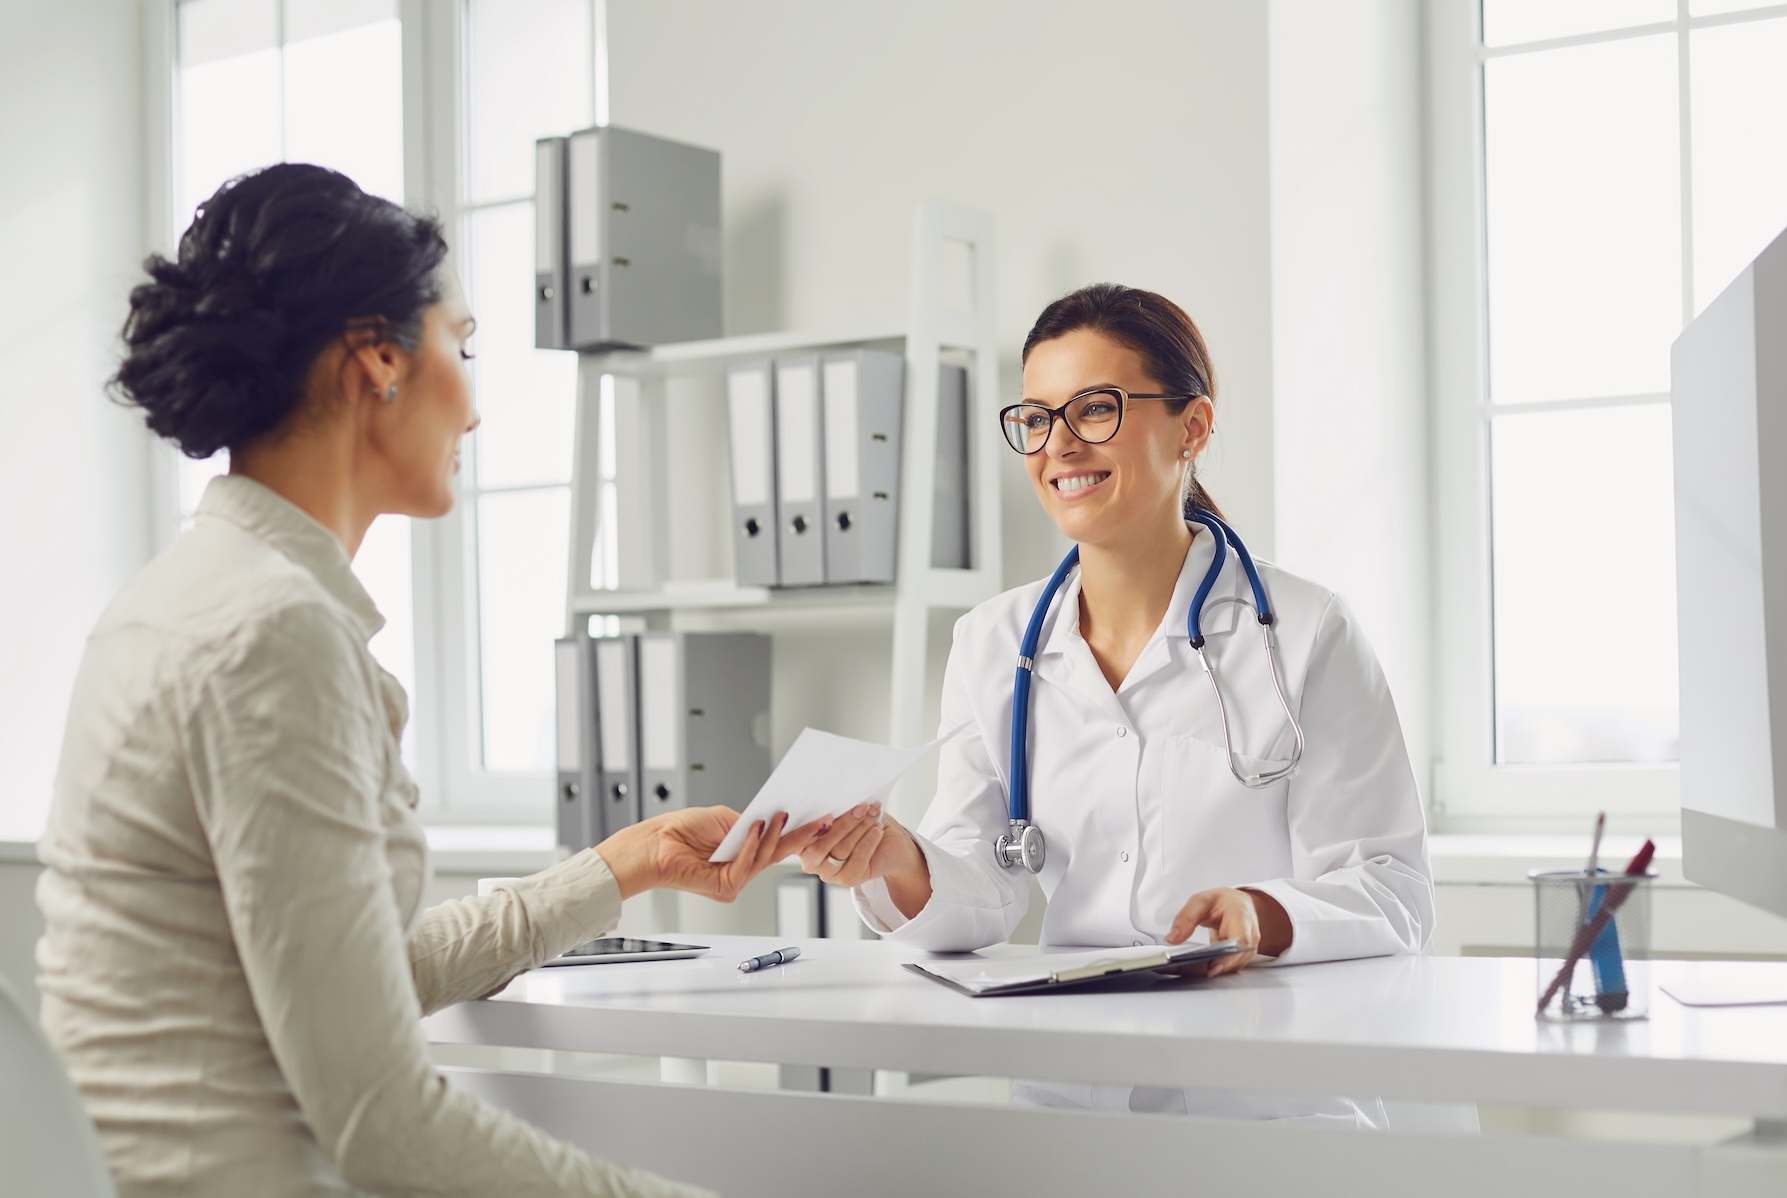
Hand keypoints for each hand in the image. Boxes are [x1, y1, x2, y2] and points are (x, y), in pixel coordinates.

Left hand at [597, 807, 825, 902]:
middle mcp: (740, 869)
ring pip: (764, 859)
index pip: (776, 844)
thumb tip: (773, 820)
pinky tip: (756, 827)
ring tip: (781, 815)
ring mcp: (734, 881)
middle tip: (820, 821)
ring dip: (775, 835)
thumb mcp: (724, 819)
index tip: (818, 820)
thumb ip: (751, 823)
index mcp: (742, 853)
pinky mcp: (725, 888)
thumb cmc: (680, 832)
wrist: (653, 845)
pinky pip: (746, 864)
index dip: (797, 833)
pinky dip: (752, 844)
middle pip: (778, 854)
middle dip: (800, 836)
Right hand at [797, 805, 931, 918]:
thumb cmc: (859, 822)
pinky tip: (877, 830)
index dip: (804, 832)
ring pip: (841, 851)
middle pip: (819, 847)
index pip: (792, 842)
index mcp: (801, 843)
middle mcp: (811, 861)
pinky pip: (858, 860)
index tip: (825, 816)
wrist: (888, 843)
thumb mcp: (842, 814)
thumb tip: (831, 800)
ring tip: (873, 813)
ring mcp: (829, 873)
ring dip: (860, 828)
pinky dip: (869, 841)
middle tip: (860, 808)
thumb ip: (830, 813)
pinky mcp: (849, 879)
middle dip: (842, 824)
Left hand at [1165, 887, 1291, 976]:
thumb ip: (1186, 917)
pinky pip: (1227, 967)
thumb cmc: (1222, 902)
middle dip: (1213, 967)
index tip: (1211, 967)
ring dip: (1209, 970)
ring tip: (1185, 968)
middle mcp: (1249, 935)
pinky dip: (1210, 969)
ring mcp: (1247, 949)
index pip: (1240, 940)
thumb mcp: (1201, 901)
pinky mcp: (1240, 958)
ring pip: (1231, 967)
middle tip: (1188, 968)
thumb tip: (1172, 938)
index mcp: (1241, 916)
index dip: (1228, 957)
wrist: (1238, 905)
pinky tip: (1193, 968)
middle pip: (1236, 958)